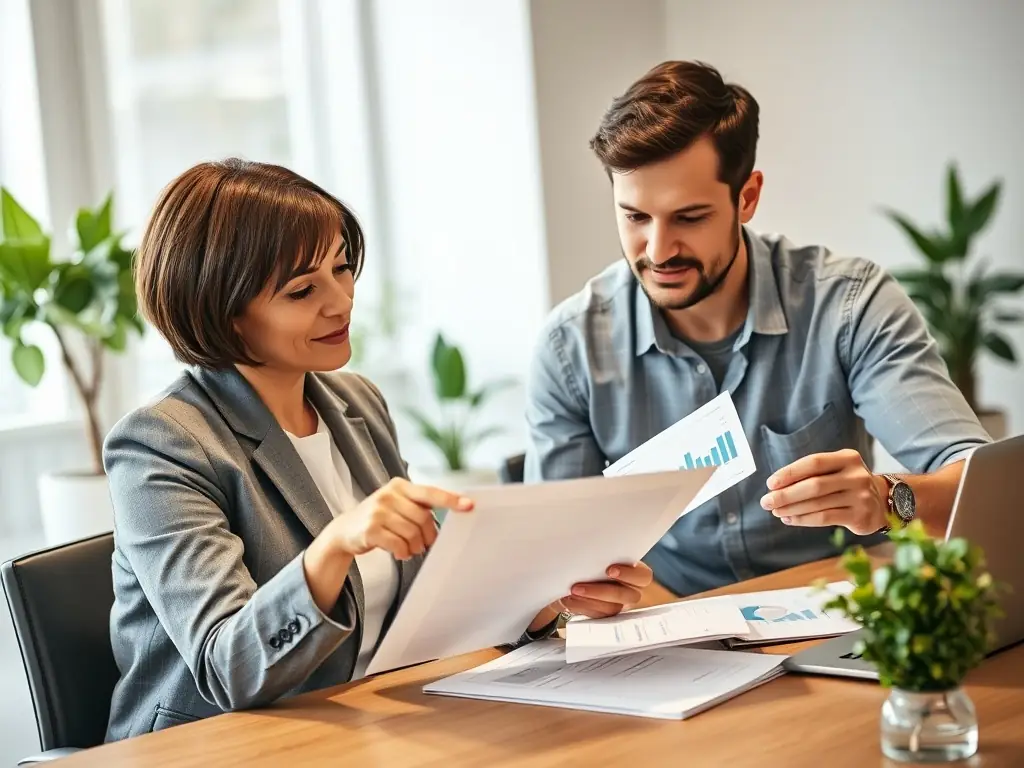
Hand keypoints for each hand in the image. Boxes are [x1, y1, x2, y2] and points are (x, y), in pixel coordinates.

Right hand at [330, 477, 472, 559]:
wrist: (345, 531)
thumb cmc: (380, 519)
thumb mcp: (397, 505)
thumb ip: (418, 507)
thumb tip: (449, 516)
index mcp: (400, 486)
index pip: (430, 493)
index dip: (451, 500)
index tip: (470, 505)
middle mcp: (388, 495)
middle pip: (423, 518)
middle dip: (428, 536)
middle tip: (424, 545)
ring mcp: (378, 511)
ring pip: (412, 533)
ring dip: (415, 547)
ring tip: (410, 549)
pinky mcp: (370, 529)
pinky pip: (398, 544)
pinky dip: (403, 552)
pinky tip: (399, 553)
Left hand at [555, 561, 653, 619]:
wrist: (578, 574)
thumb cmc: (595, 559)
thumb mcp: (601, 552)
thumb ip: (602, 552)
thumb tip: (587, 544)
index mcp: (636, 573)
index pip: (643, 576)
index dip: (629, 574)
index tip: (610, 570)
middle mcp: (630, 591)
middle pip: (627, 596)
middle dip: (602, 591)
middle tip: (579, 586)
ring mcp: (618, 605)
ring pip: (611, 608)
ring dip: (589, 600)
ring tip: (572, 591)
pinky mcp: (604, 615)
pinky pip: (596, 616)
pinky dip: (581, 607)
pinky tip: (569, 599)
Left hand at [760, 449, 887, 534]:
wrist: (882, 503)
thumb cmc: (847, 484)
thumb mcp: (835, 471)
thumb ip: (811, 474)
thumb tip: (775, 487)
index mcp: (848, 458)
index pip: (814, 462)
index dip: (790, 473)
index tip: (770, 483)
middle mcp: (856, 475)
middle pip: (814, 485)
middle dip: (786, 494)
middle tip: (766, 501)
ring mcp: (860, 496)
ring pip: (817, 503)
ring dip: (791, 509)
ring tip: (776, 511)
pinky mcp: (860, 516)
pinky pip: (825, 518)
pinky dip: (804, 519)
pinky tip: (790, 519)